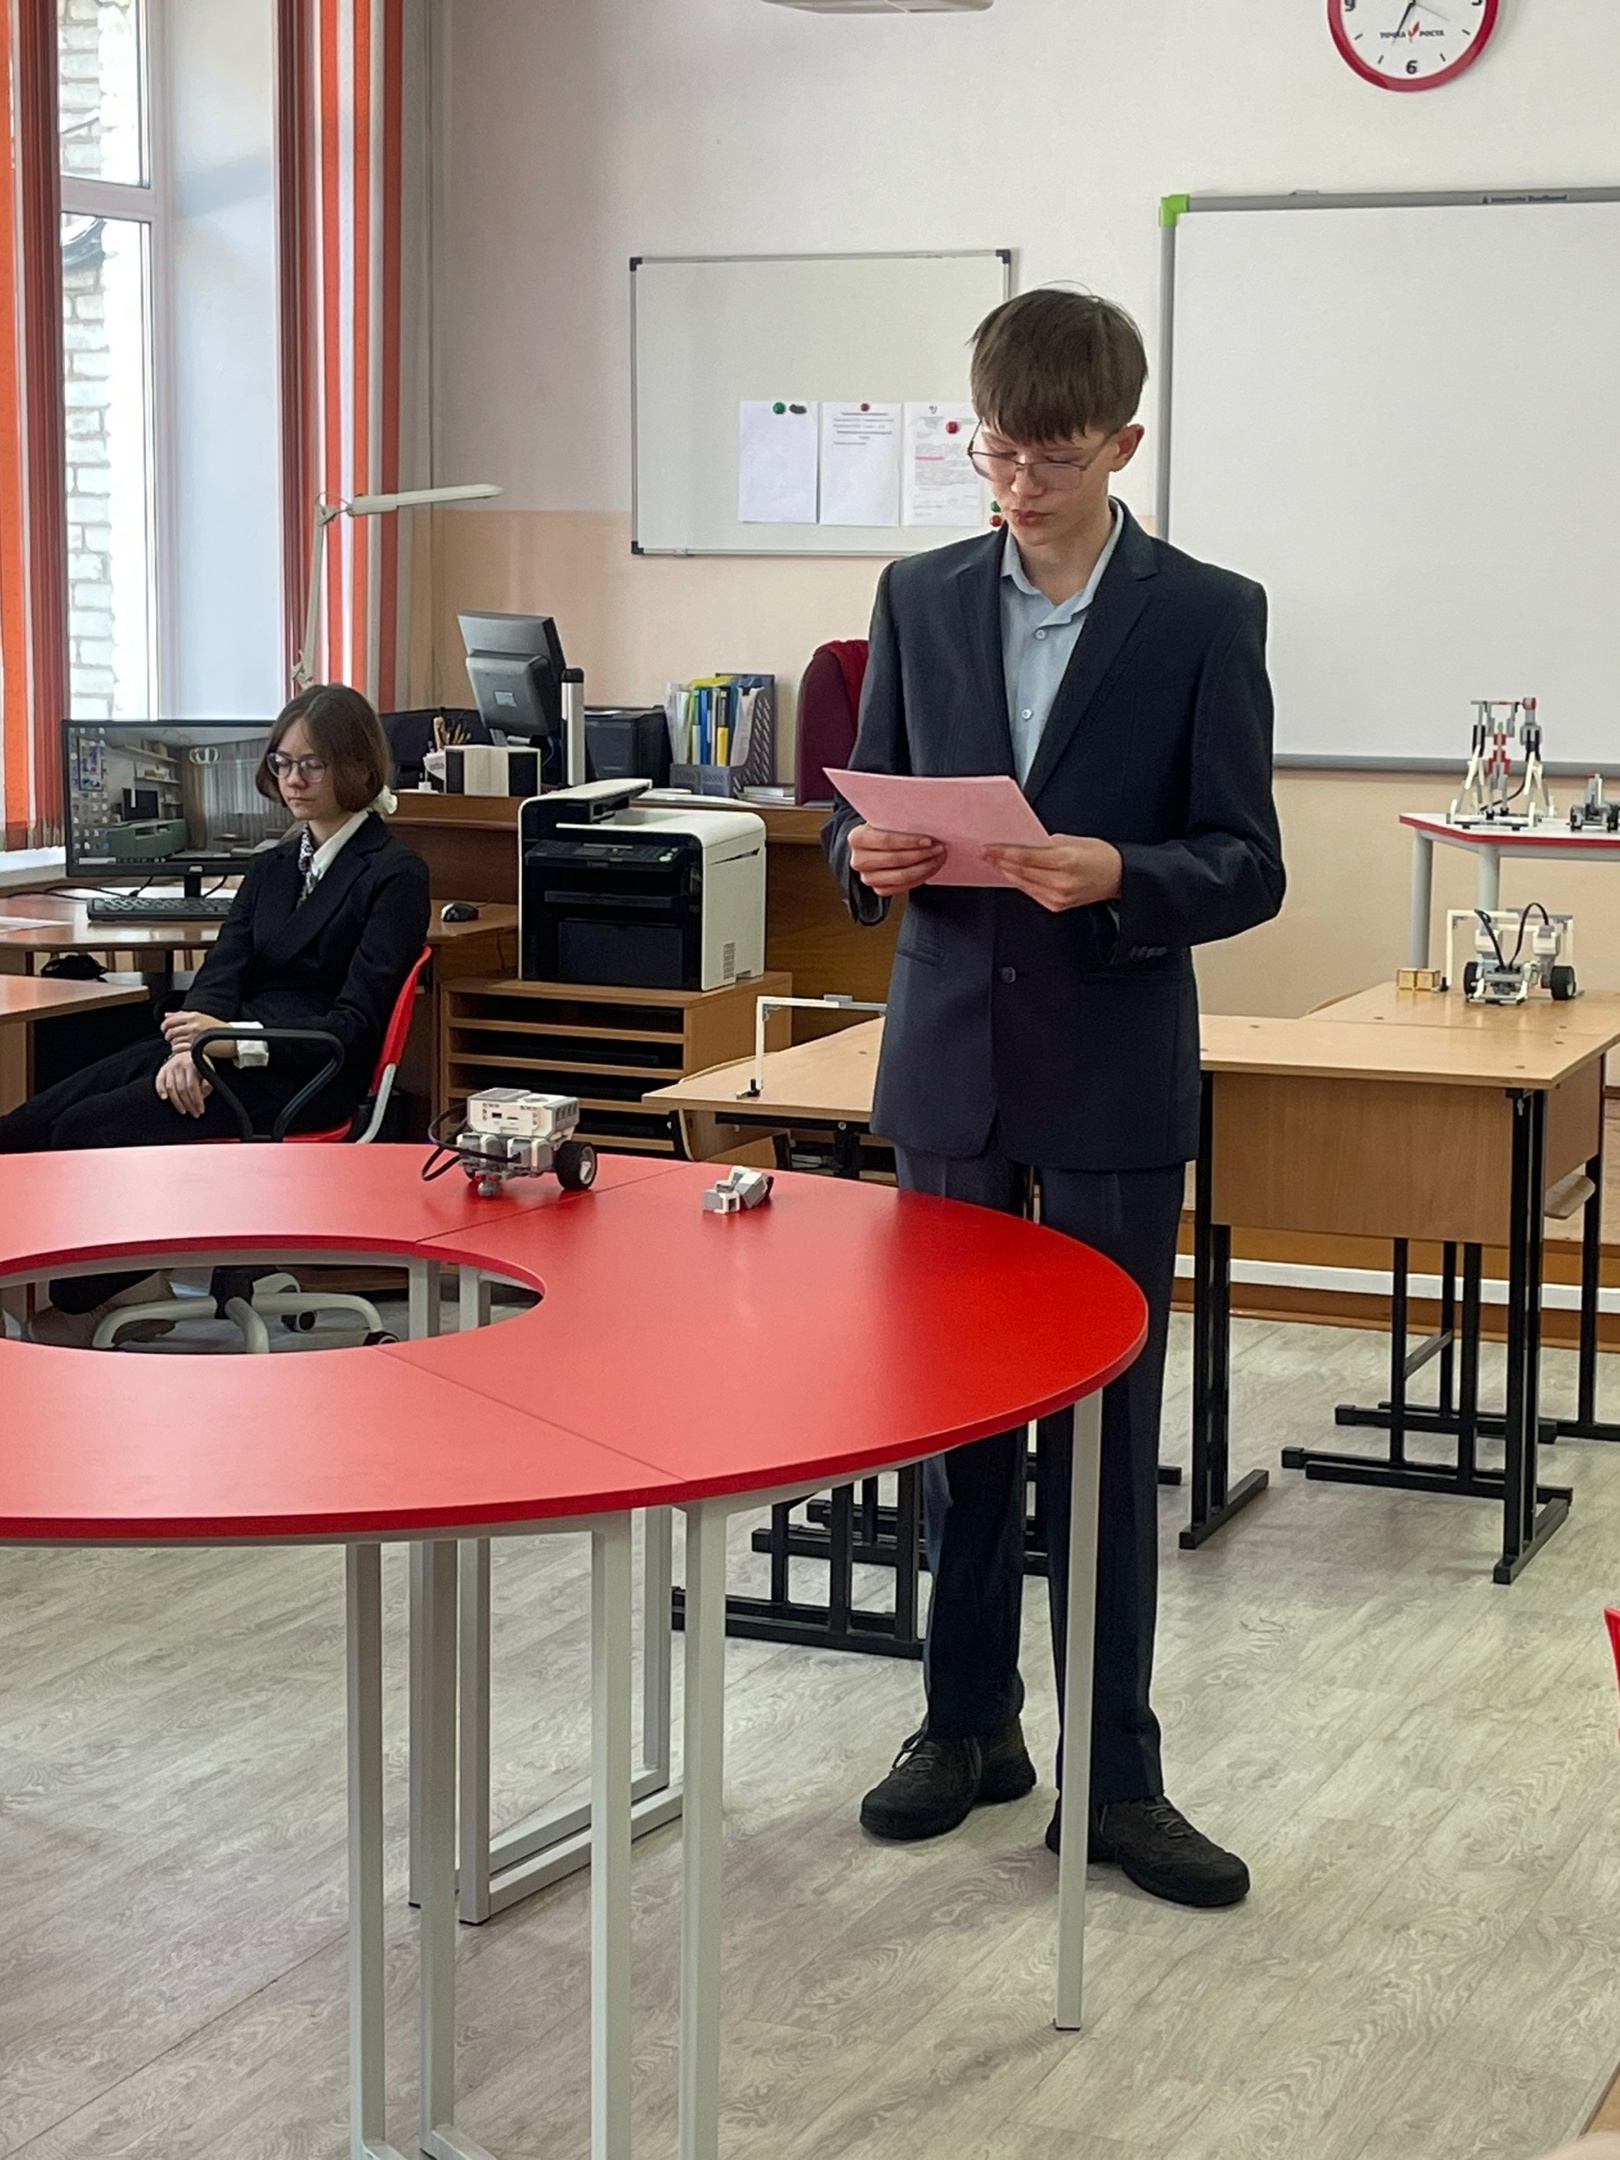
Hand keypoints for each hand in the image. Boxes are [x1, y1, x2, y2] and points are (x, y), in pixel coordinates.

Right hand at [155, 1050, 212, 1118]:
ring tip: (183, 1111)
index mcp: (192, 1065)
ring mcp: (170, 1067)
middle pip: (182, 1090)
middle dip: (188, 1104)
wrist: (189, 1051)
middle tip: (194, 1113)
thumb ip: (207, 1082)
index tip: (200, 1110)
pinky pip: (159, 1081)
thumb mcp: (208, 1071)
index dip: (197, 1101)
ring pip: (171, 1088)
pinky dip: (160, 1090)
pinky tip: (165, 1099)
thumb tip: (202, 1094)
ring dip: (177, 1102)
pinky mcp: (163, 1069)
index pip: (193, 1087)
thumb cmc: (201, 1064)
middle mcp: (180, 1065)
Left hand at [161, 1008, 234, 1057]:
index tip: (166, 1030)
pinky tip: (183, 1049)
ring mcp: (194, 1036)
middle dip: (169, 1037)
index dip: (164, 1027)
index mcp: (193, 1016)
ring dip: (174, 1044)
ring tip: (180, 1044)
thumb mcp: (200, 1017)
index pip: (169, 1021)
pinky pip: (178, 1049)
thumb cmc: (217, 1028)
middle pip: (170, 1032)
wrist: (232, 1038)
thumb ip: (182, 1015)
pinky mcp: (196, 1047)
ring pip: (173, 1041)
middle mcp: (192, 1025)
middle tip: (173, 1039)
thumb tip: (166, 1015)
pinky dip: (178, 1050)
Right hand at [848, 822, 947, 896]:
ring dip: (925, 867)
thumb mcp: (886, 818)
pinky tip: (931, 867)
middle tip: (940, 847)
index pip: (886, 841)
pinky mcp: (878, 889)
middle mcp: (859, 860)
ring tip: (938, 857)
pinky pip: (902, 887)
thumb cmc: (885, 828)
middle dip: (921, 854)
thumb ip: (898, 819)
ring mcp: (867, 877)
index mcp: (857, 838)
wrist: (876, 844)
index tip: (929, 840)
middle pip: (895, 860)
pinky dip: (920, 878)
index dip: (909, 841)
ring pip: (900, 877)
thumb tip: (925, 816)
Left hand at [982, 835, 1123, 913]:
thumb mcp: (1073, 840)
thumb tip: (1022, 844)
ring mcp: (1058, 896)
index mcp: (1065, 860)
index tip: (988, 847)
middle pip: (1020, 871)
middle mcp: (1061, 881)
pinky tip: (1012, 874)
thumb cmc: (1099, 856)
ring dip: (1006, 872)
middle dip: (999, 861)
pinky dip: (1019, 882)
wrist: (1118, 877)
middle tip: (984, 853)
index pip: (1025, 856)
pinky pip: (1031, 893)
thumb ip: (1045, 843)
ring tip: (994, 862)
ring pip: (1023, 883)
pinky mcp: (1057, 906)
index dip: (1003, 852)